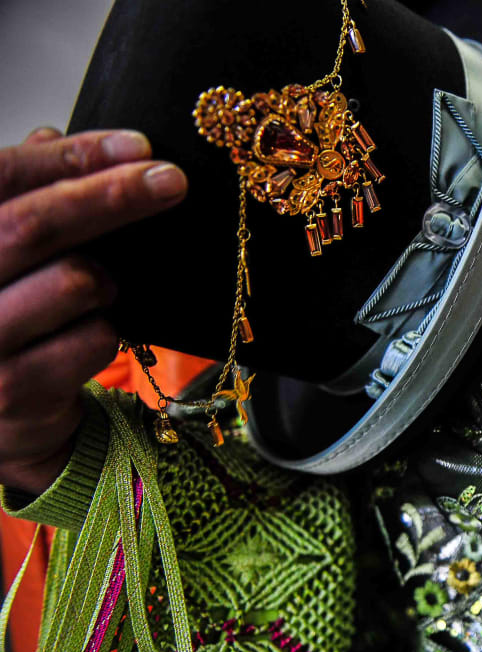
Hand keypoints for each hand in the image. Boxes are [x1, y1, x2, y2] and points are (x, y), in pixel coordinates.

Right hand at [0, 127, 187, 493]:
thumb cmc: (4, 315)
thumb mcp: (2, 251)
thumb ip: (22, 197)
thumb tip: (51, 136)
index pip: (3, 175)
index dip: (73, 156)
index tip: (138, 145)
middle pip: (38, 224)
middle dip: (113, 196)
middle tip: (172, 181)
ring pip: (74, 283)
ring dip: (106, 282)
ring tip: (95, 292)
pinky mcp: (12, 391)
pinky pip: (94, 340)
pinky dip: (106, 333)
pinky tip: (85, 338)